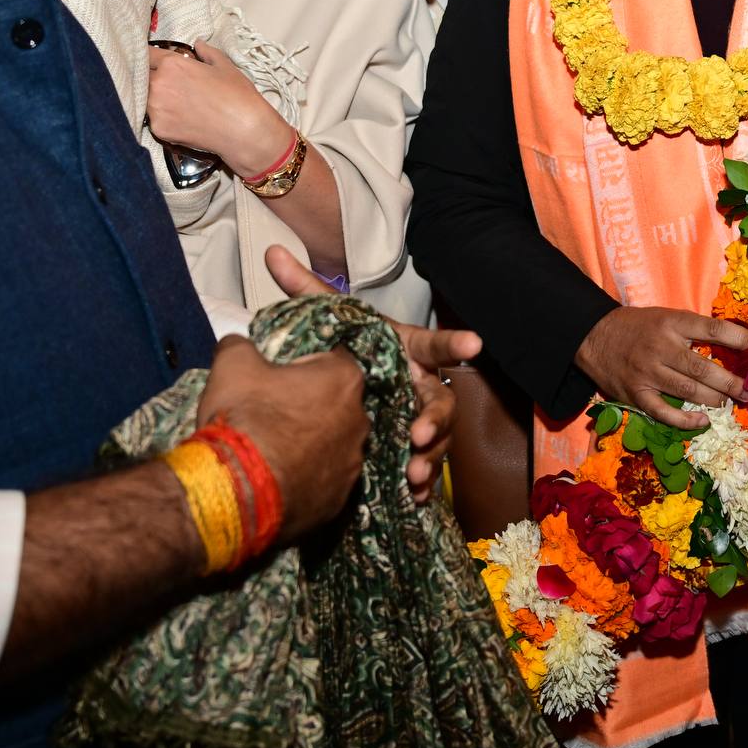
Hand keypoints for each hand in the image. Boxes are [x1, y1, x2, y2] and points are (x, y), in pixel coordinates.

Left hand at [147, 40, 291, 176]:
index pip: (146, 54)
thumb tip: (198, 45)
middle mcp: (158, 84)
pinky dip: (163, 118)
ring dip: (153, 98)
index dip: (150, 57)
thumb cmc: (237, 95)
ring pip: (144, 99)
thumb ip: (206, 52)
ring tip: (175, 103)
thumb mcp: (224, 66)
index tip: (154, 61)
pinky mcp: (158, 129)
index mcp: (172, 64)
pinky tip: (180, 119)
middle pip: (141, 77)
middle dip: (150, 77)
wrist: (244, 130)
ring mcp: (155, 109)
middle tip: (167, 84)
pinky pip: (153, 120)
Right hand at [195, 333, 368, 543]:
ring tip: (274, 452)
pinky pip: (325, 481)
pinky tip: (279, 481)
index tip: (282, 376)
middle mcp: (360, 421)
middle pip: (338, 404)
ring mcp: (352, 465)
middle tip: (275, 414)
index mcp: (343, 380)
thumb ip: (241, 345)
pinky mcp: (339, 501)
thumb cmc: (243, 417)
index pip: (334, 360)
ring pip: (334, 445)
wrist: (235, 489)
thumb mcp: (233, 365)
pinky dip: (307, 479)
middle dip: (312, 407)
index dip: (306, 366)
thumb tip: (239, 343)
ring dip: (312, 445)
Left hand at [261, 247, 481, 503]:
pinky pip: (425, 465)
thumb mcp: (328, 320)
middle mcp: (420, 384)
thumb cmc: (347, 348)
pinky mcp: (410, 448)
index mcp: (408, 350)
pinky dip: (423, 480)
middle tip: (418, 433)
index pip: (436, 344)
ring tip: (412, 473)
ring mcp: (419, 418)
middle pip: (441, 400)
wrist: (341, 391)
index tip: (475, 344)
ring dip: (430, 455)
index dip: (455, 342)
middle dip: (435, 418)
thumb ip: (304, 289)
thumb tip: (273, 252)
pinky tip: (415, 495)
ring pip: (438, 437)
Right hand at [574, 307, 747, 429]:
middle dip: (731, 382)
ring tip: (731, 402)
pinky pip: (664, 413)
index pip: (711, 329)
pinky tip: (704, 421)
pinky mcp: (636, 394)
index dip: (736, 338)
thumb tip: (735, 342)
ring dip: (715, 400)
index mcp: (671, 323)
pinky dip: (686, 420)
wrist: (594, 336)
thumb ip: (694, 330)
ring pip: (688, 391)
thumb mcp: (667, 316)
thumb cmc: (639, 326)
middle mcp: (660, 347)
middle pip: (703, 368)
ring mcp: (647, 373)